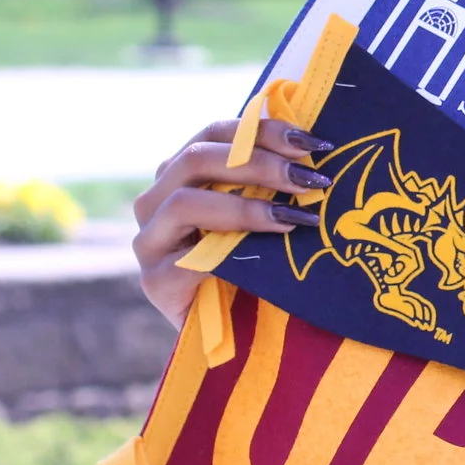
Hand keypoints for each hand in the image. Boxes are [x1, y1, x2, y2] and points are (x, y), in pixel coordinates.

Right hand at [130, 117, 334, 326]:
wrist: (239, 333)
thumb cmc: (255, 264)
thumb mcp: (261, 214)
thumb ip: (269, 179)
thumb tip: (315, 145)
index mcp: (180, 174)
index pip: (214, 133)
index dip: (261, 131)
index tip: (310, 144)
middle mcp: (156, 201)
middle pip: (196, 159)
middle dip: (259, 163)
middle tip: (308, 180)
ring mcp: (149, 241)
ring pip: (184, 202)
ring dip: (247, 206)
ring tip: (295, 217)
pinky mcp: (155, 281)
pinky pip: (187, 259)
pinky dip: (232, 251)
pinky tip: (271, 253)